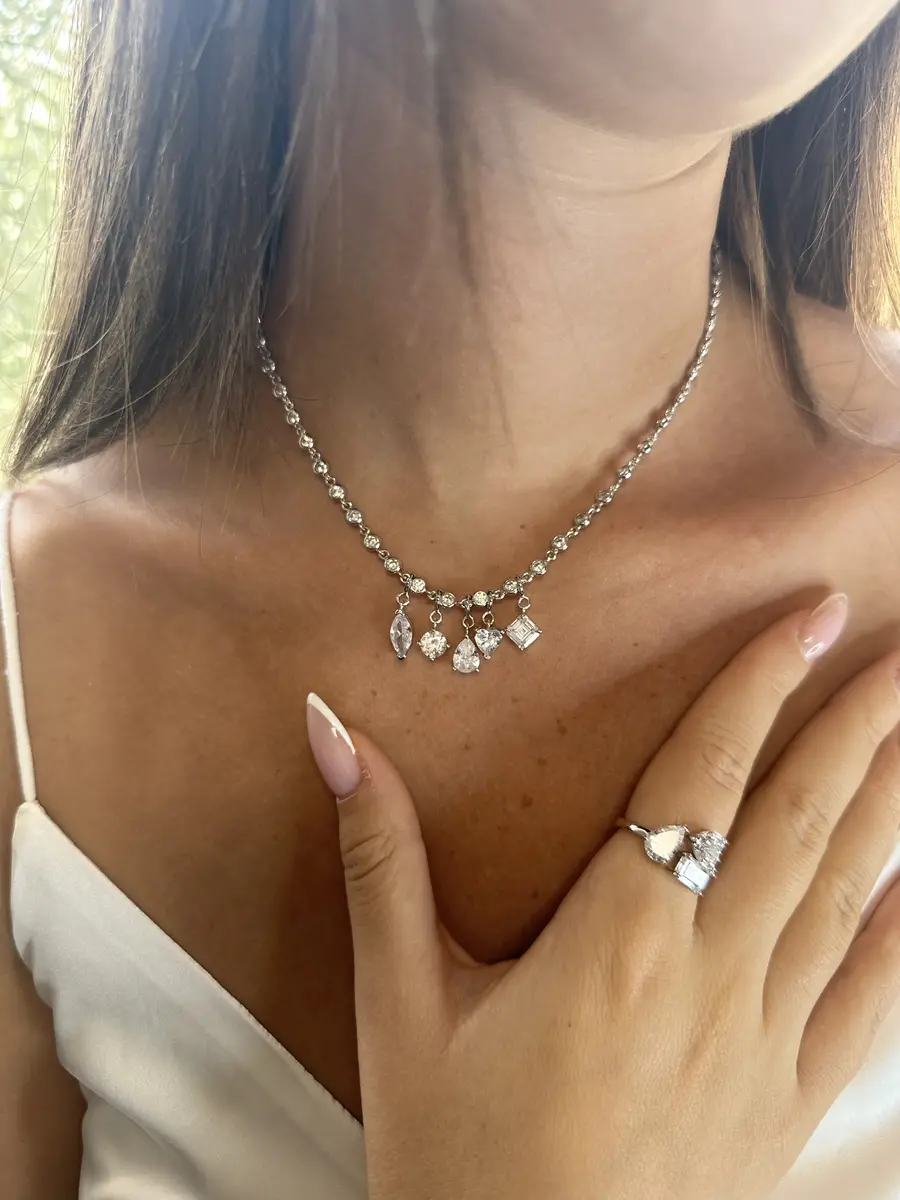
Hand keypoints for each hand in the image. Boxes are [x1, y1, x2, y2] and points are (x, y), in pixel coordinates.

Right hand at [306, 594, 899, 1199]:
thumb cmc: (453, 1159)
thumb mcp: (398, 1005)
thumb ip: (379, 859)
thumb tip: (333, 733)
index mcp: (617, 941)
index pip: (705, 776)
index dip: (760, 684)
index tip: (813, 613)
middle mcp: (709, 979)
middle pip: (800, 820)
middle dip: (855, 722)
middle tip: (898, 645)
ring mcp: (761, 1047)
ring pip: (845, 896)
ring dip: (887, 800)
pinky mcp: (785, 1107)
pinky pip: (864, 1007)